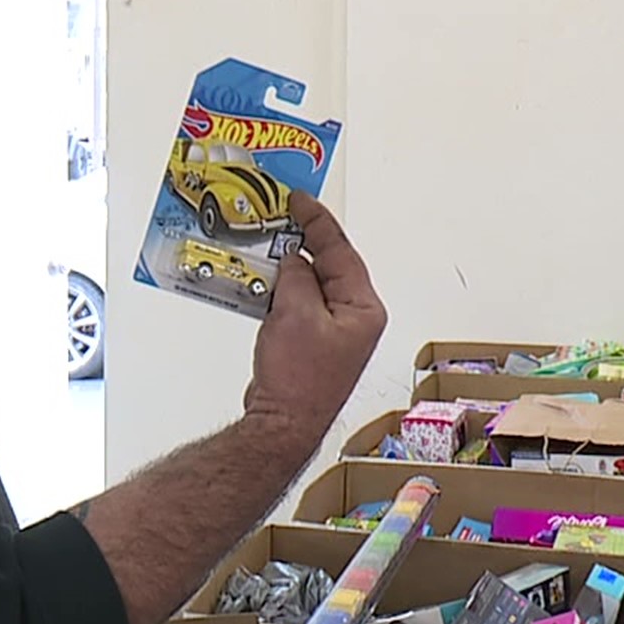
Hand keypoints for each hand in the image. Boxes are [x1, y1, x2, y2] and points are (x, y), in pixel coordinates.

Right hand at [245, 191, 386, 433]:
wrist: (282, 423)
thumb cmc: (298, 378)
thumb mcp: (294, 312)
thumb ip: (295, 276)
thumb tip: (292, 259)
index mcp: (363, 308)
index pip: (341, 251)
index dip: (318, 222)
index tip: (300, 200)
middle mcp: (354, 318)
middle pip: (328, 266)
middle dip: (302, 242)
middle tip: (279, 216)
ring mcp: (333, 332)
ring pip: (310, 285)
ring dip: (287, 268)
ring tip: (264, 248)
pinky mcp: (311, 343)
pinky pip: (297, 305)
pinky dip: (279, 290)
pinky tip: (260, 282)